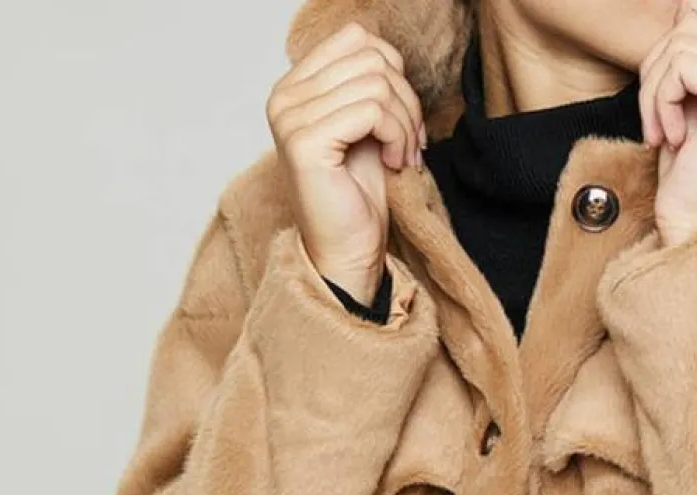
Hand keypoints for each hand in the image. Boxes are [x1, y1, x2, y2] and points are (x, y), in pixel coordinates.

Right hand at [266, 21, 425, 303]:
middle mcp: (284, 97)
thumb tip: (389, 56)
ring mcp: (290, 118)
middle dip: (405, 99)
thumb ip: (367, 85)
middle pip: (370, 57)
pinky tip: (395, 163)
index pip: (356, 38)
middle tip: (412, 142)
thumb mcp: (364, 129)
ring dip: (404, 122)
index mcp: (295, 88)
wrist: (346, 253)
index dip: (394, 72)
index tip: (404, 118)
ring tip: (404, 156)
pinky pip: (372, 110)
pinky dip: (397, 135)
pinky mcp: (304, 142)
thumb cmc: (357, 198)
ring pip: (376, 83)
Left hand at [639, 0, 696, 247]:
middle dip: (661, 61)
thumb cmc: (692, 170)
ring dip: (656, 87)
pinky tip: (670, 136)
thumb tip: (685, 3)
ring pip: (683, 39)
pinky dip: (660, 100)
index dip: (691, 15)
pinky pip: (681, 65)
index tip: (672, 67)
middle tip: (658, 110)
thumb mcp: (694, 95)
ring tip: (664, 129)